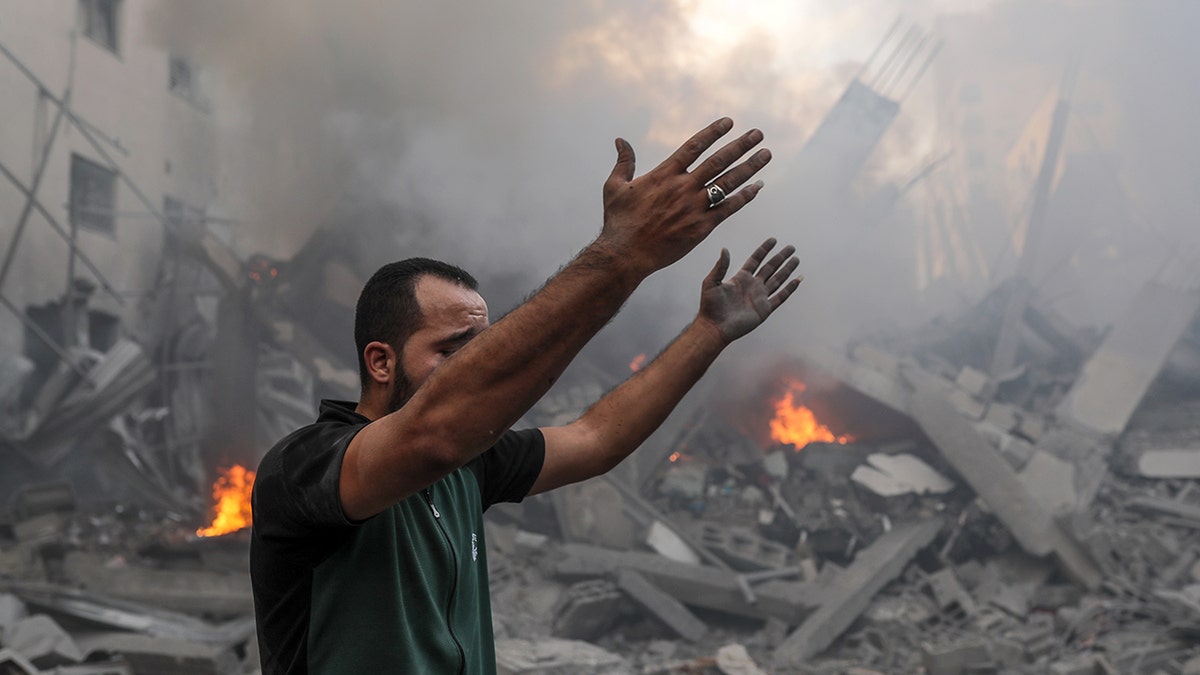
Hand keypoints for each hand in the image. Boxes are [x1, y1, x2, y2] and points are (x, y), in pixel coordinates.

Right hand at [597, 118, 771, 276]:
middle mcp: (683, 187)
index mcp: (664, 174)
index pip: (694, 146)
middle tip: (758, 134)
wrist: (626, 254)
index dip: (713, 132)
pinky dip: (745, 197)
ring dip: (749, 167)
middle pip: (718, 161)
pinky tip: (758, 187)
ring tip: (766, 154)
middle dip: (741, 146)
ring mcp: (694, 207)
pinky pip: (728, 208)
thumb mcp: (614, 187)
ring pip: (728, 182)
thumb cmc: (618, 222)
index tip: (729, 122)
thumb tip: (620, 140)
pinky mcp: (701, 227)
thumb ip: (623, 162)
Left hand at [698, 238, 801, 342]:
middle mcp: (752, 286)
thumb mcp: (711, 282)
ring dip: (787, 270)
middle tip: (791, 247)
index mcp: (741, 278)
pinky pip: (780, 297)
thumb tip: (725, 249)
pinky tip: (797, 280)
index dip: (764, 249)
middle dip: (780, 257)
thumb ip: (720, 266)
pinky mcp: (764, 309)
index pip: (755, 260)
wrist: (715, 327)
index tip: (773, 240)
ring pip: (777, 280)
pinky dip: (789, 289)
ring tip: (796, 259)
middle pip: (770, 268)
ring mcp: (760, 297)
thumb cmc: (710, 306)